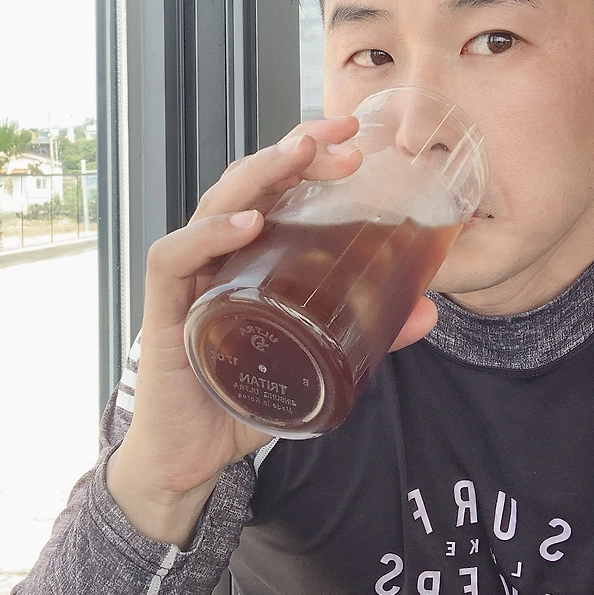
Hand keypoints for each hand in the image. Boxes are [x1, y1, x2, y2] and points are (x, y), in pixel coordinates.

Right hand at [109, 116, 384, 544]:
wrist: (186, 460)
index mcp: (248, 257)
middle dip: (292, 150)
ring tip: (299, 157)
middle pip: (247, 182)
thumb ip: (368, 334)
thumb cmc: (240, 399)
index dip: (308, 154)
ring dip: (257, 175)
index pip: (274, 187)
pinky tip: (246, 223)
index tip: (353, 135)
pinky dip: (207, 234)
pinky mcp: (164, 311)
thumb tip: (429, 310)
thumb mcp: (314, 360)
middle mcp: (214, 256)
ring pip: (213, 205)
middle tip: (340, 136)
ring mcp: (188, 280)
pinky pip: (175, 257)